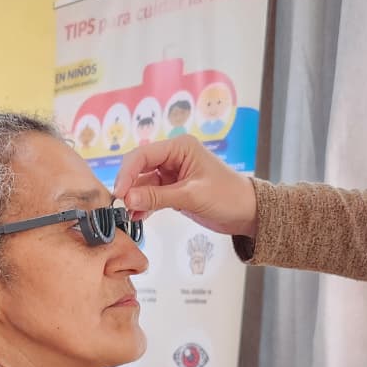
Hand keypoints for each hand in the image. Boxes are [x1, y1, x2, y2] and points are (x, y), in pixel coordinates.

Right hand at [111, 135, 257, 236]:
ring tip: (127, 216)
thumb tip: (128, 199)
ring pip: (143, 184)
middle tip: (119, 207)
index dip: (127, 173)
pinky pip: (151, 195)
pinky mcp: (173, 190)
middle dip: (128, 187)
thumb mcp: (192, 196)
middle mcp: (173, 157)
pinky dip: (143, 206)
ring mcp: (172, 174)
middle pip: (139, 168)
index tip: (118, 194)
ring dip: (134, 199)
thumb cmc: (227, 196)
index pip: (143, 155)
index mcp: (179, 147)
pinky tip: (137, 218)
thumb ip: (158, 197)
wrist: (247, 212)